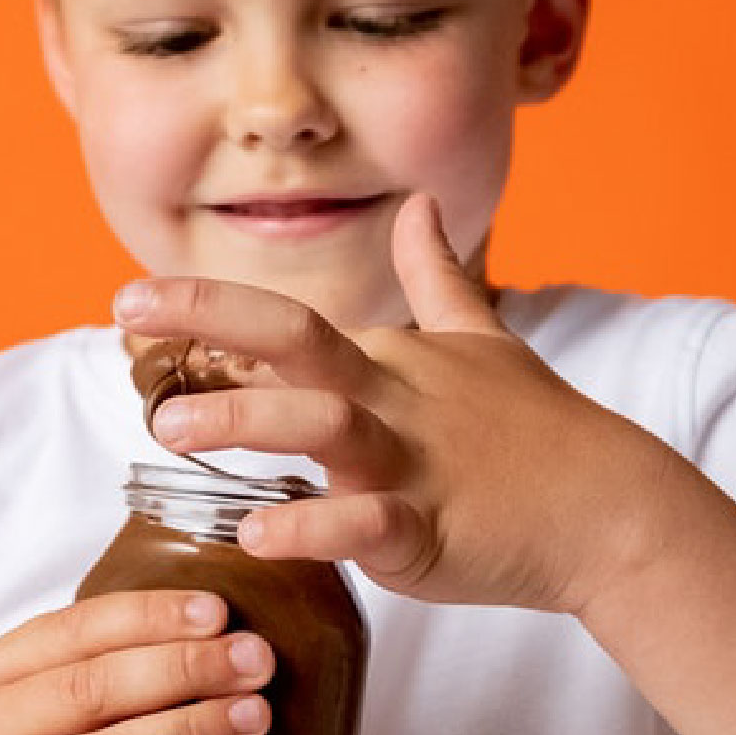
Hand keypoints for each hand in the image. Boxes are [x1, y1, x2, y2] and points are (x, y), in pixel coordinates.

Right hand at [0, 590, 273, 734]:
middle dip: (184, 667)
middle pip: (93, 686)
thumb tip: (212, 628)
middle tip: (253, 657)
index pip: (79, 627)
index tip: (219, 610)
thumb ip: (100, 663)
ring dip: (189, 728)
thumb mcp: (42, 696)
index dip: (152, 615)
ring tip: (252, 713)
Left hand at [115, 193, 667, 615]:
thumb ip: (436, 274)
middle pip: (297, 340)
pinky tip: (259, 530)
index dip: (206, 305)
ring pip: (326, 425)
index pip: (284, 322)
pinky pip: (368, 525)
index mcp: (388, 358)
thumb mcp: (481, 334)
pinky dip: (316, 525)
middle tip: (126, 309)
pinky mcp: (433, 531)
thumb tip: (420, 203)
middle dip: (212, 316)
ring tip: (172, 429)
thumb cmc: (534, 422)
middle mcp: (391, 398)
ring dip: (250, 419)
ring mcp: (412, 463)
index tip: (132, 298)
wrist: (609, 502)